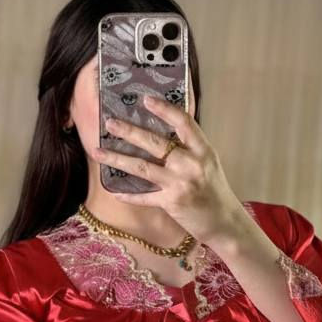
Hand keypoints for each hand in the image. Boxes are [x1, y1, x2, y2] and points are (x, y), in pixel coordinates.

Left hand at [89, 94, 248, 246]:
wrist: (224, 222)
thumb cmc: (214, 190)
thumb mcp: (208, 163)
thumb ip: (189, 149)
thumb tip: (164, 133)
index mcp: (202, 150)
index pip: (183, 123)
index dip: (164, 109)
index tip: (145, 99)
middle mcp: (191, 164)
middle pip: (155, 143)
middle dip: (129, 132)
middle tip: (109, 123)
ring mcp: (180, 183)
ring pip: (142, 168)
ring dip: (117, 159)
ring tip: (98, 152)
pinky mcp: (171, 203)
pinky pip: (144, 197)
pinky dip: (128, 195)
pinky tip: (113, 191)